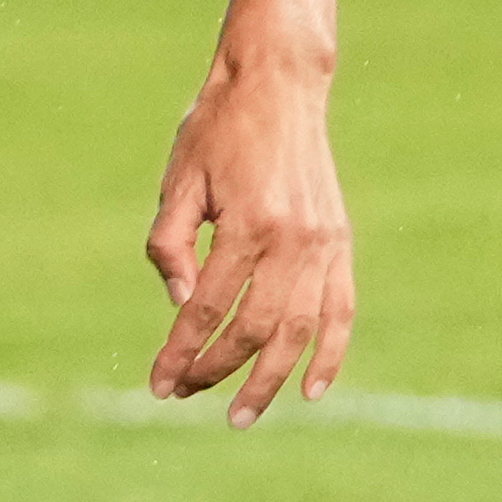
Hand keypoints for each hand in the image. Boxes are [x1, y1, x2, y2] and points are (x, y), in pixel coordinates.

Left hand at [142, 43, 354, 423]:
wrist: (278, 86)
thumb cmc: (216, 130)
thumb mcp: (178, 182)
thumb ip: (172, 245)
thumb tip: (181, 308)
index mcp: (247, 226)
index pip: (207, 310)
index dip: (181, 352)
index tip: (158, 383)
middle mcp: (293, 241)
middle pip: (256, 330)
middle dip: (218, 371)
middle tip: (184, 395)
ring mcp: (324, 245)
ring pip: (301, 331)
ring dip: (270, 378)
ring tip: (241, 414)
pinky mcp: (340, 243)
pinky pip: (342, 311)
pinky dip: (331, 353)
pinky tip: (312, 391)